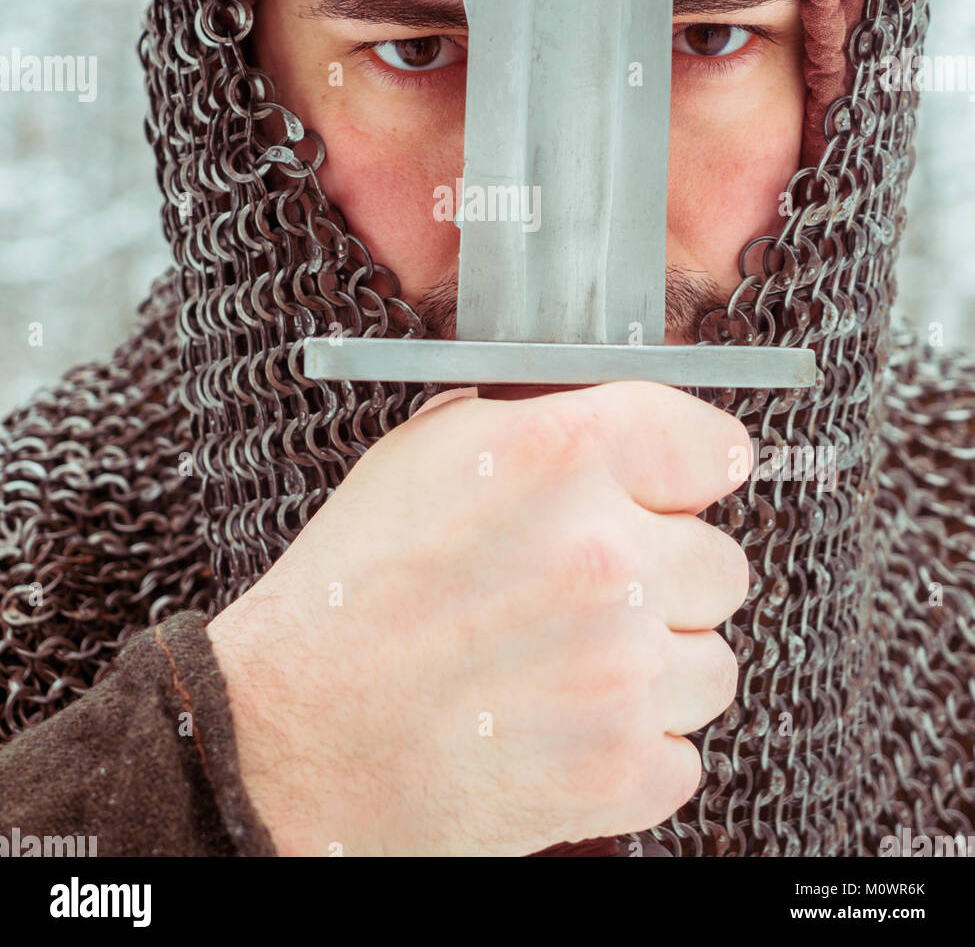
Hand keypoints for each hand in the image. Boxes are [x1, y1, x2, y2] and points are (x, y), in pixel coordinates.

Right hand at [207, 380, 750, 855]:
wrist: (289, 736)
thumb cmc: (349, 593)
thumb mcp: (426, 455)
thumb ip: (539, 425)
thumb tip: (620, 426)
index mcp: (559, 455)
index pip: (711, 445)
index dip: (691, 470)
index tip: (680, 491)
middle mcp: (604, 555)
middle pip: (721, 562)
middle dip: (664, 577)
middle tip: (587, 595)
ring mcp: (619, 669)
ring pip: (712, 660)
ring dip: (653, 668)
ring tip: (565, 668)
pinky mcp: (617, 767)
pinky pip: (682, 751)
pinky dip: (630, 748)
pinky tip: (560, 727)